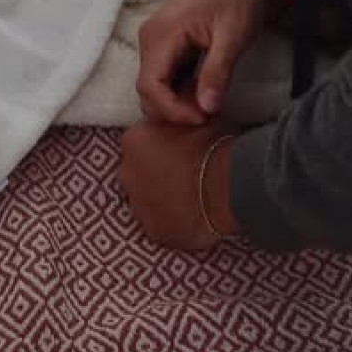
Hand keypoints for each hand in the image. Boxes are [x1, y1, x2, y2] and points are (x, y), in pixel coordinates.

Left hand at [119, 123, 236, 252]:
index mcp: (135, 139)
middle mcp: (127, 172)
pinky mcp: (154, 231)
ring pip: (149, 200)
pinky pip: (163, 224)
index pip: (144, 140)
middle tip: (188, 174)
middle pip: (141, 171)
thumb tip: (190, 123)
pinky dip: (175, 221)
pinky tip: (195, 217)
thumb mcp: (196, 120)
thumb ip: (181, 122)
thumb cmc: (213, 147)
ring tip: (195, 197)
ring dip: (165, 198)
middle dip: (159, 173)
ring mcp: (138, 205)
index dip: (166, 145)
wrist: (224, 188)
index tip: (184, 149)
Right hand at [135, 0, 281, 126]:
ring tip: (209, 105)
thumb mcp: (234, 36)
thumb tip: (207, 108)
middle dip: (175, 111)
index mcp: (161, 33)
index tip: (203, 118)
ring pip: (154, 87)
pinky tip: (203, 93)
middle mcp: (150, 37)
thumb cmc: (240, 1)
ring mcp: (155, 41)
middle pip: (148, 90)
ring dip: (177, 103)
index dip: (173, 110)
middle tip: (209, 115)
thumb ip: (218, 71)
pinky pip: (163, 77)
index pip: (150, 86)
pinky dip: (179, 92)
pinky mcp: (165, 45)